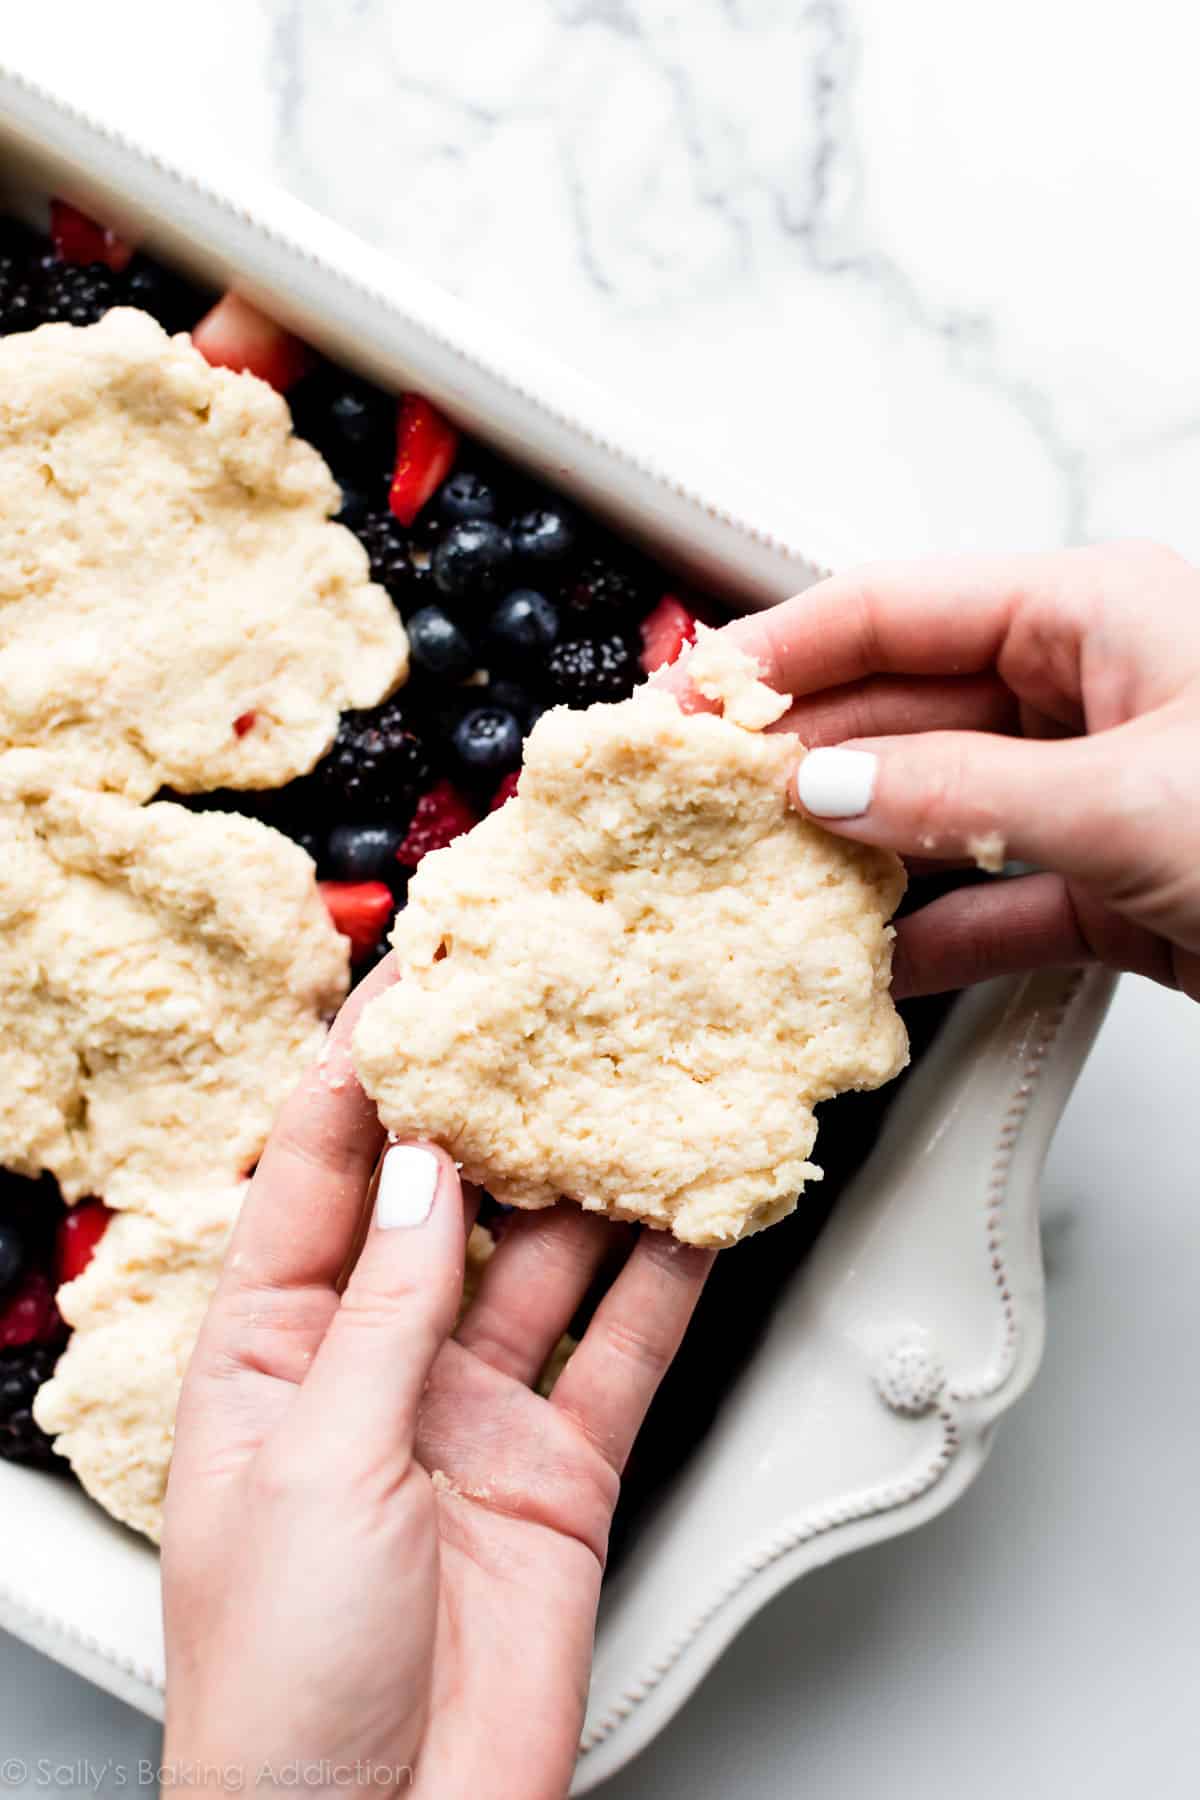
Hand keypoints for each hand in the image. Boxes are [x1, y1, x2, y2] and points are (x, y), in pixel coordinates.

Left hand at [161, 961, 711, 1799]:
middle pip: (444, 1203)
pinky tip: (699, 1213)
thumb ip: (387, 1308)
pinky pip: (622, 1348)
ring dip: (593, 1182)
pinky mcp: (561, 1464)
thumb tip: (430, 1171)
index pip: (318, 1178)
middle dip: (494, 1110)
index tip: (413, 981)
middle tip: (550, 1015)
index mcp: (269, 1355)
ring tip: (642, 1086)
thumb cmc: (280, 1686)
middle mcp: (375, 1368)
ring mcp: (473, 1413)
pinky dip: (667, 1280)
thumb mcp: (316, 1463)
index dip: (361, 1076)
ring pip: (546, 1261)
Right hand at [700, 541, 1199, 1000]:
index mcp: (1095, 615)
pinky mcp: (1117, 885)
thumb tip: (833, 787)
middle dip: (802, 761)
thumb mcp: (1128, 799)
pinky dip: (931, 939)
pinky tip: (866, 963)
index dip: (781, 653)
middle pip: (901, 713)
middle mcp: (1091, 692)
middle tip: (703, 805)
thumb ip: (965, 793)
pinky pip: (994, 905)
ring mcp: (1100, 792)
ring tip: (762, 881)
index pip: (894, 612)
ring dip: (854, 856)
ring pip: (938, 812)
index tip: (692, 701)